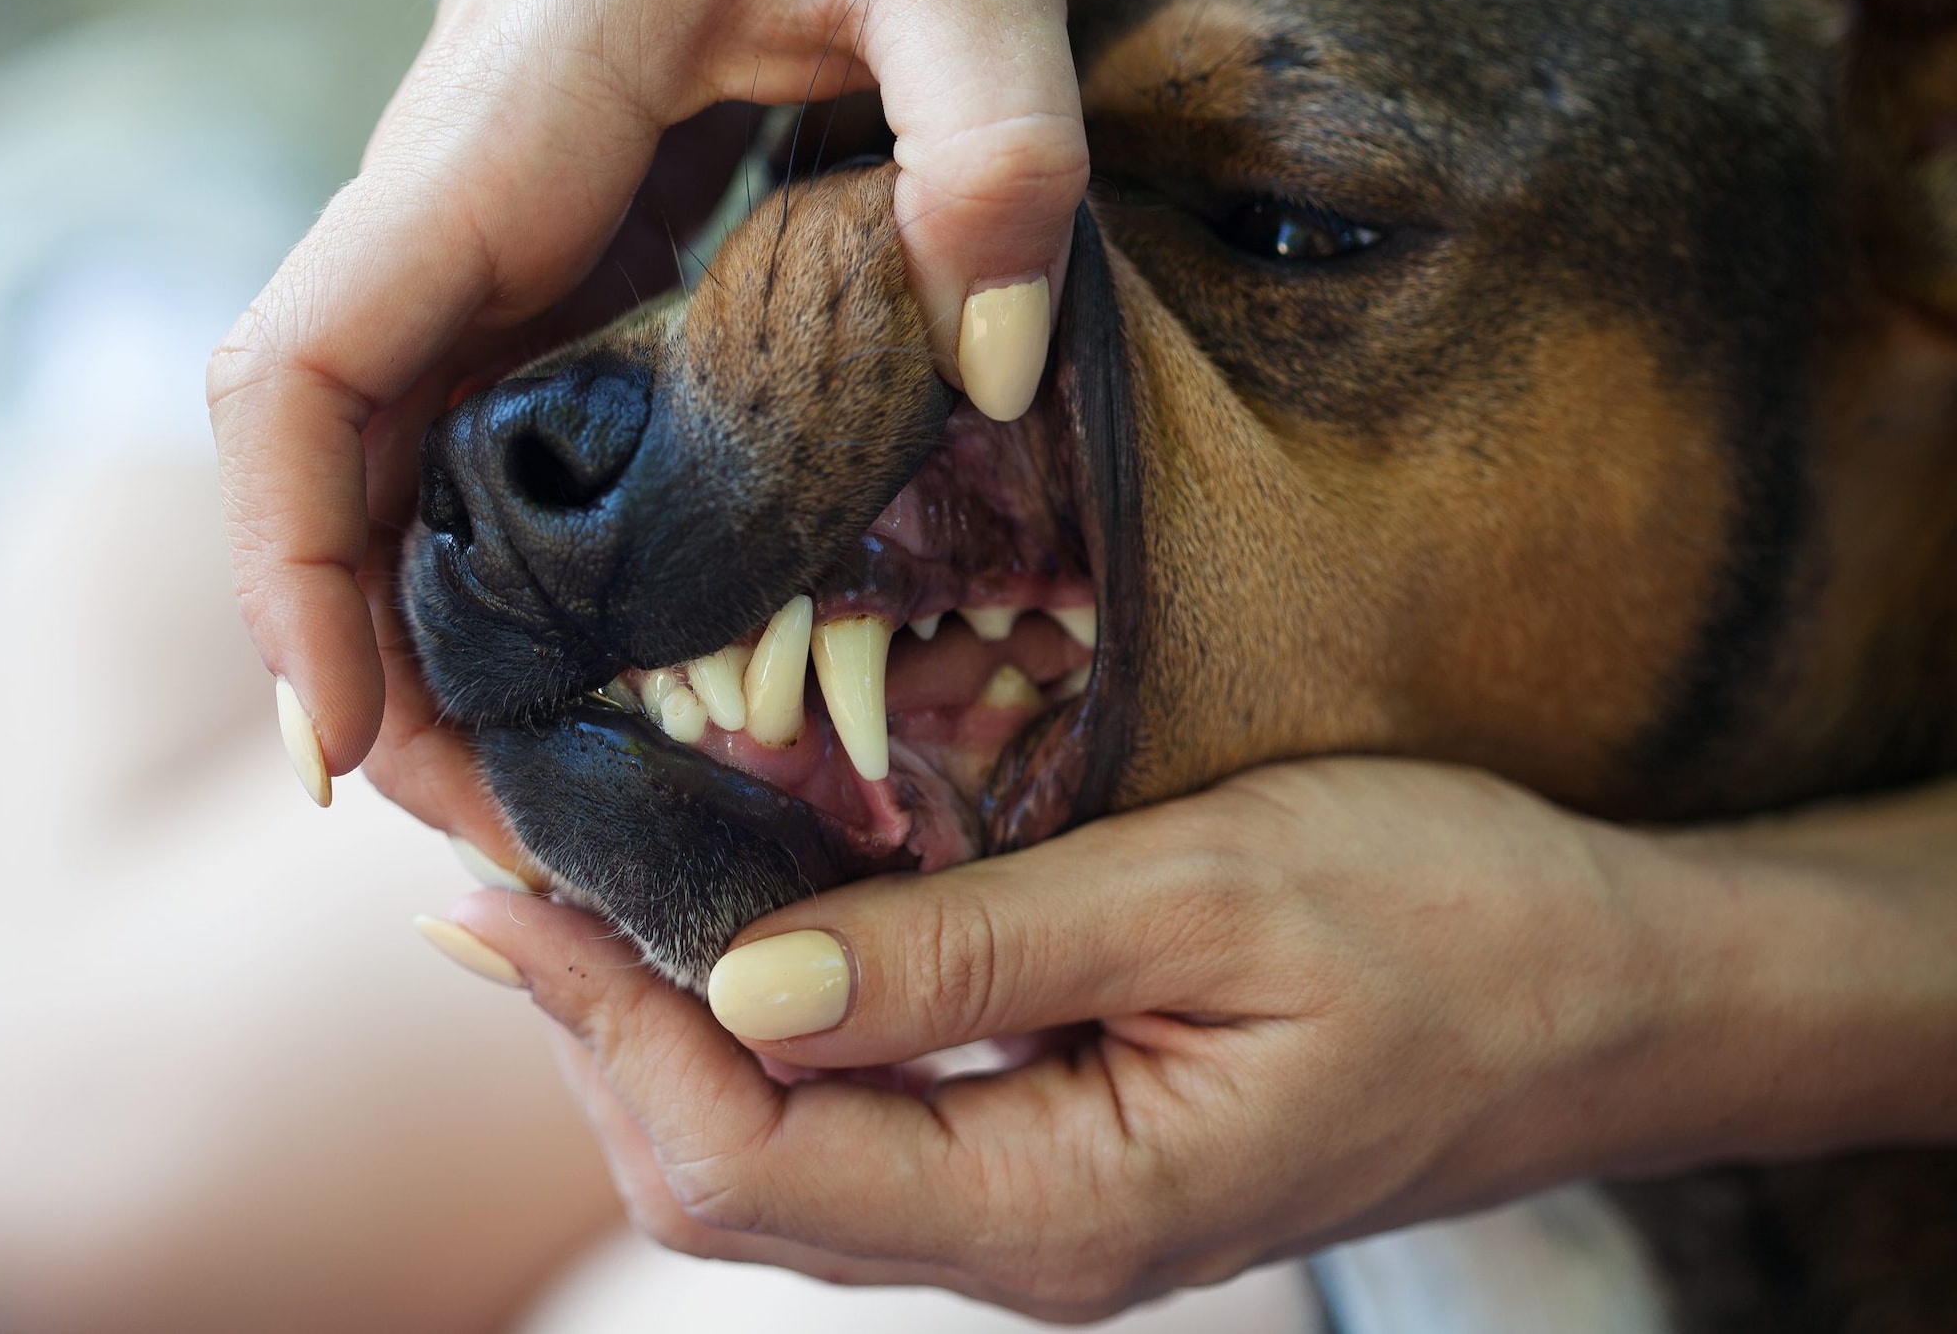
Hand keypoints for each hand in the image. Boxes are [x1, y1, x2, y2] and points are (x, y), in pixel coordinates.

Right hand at [207, 0, 1087, 845]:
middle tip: (502, 838)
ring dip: (427, 635)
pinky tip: (584, 667)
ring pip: (392, 460)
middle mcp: (462, 194)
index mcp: (509, 130)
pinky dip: (496, 564)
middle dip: (371, 662)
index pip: (304, 367)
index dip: (285, 569)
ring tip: (541, 796)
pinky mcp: (559, 247)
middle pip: (331, 462)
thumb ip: (994, 141)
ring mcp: (500, 226)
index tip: (345, 748)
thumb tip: (985, 368)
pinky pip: (476, 425)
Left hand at [427, 758, 1739, 1319]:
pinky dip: (756, 1033)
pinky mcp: (1062, 1152)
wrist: (1618, 999)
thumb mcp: (1214, 895)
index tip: (500, 883)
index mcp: (1061, 1207)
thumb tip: (738, 982)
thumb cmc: (1453, 924)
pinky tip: (723, 938)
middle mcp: (1027, 1243)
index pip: (743, 1153)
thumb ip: (976, 952)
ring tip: (563, 894)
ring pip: (776, 1161)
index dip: (596, 1023)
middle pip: (726, 1179)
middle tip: (493, 868)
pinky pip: (857, 1126)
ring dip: (652, 1033)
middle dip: (586, 1032)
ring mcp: (1041, 1209)